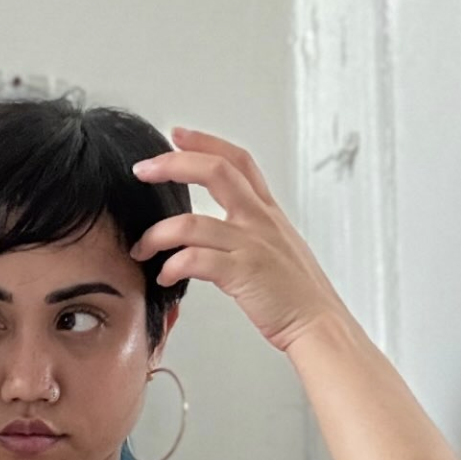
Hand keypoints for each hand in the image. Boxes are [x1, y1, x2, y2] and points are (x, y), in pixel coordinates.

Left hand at [127, 125, 348, 351]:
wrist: (319, 324)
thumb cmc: (297, 294)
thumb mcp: (279, 248)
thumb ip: (252, 232)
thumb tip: (220, 231)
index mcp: (267, 212)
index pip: (237, 161)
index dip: (205, 143)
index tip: (176, 135)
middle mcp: (260, 220)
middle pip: (215, 172)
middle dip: (172, 165)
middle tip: (142, 171)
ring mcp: (252, 245)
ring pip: (191, 224)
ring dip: (156, 235)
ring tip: (141, 249)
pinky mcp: (242, 273)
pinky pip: (193, 261)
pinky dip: (170, 267)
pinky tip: (164, 276)